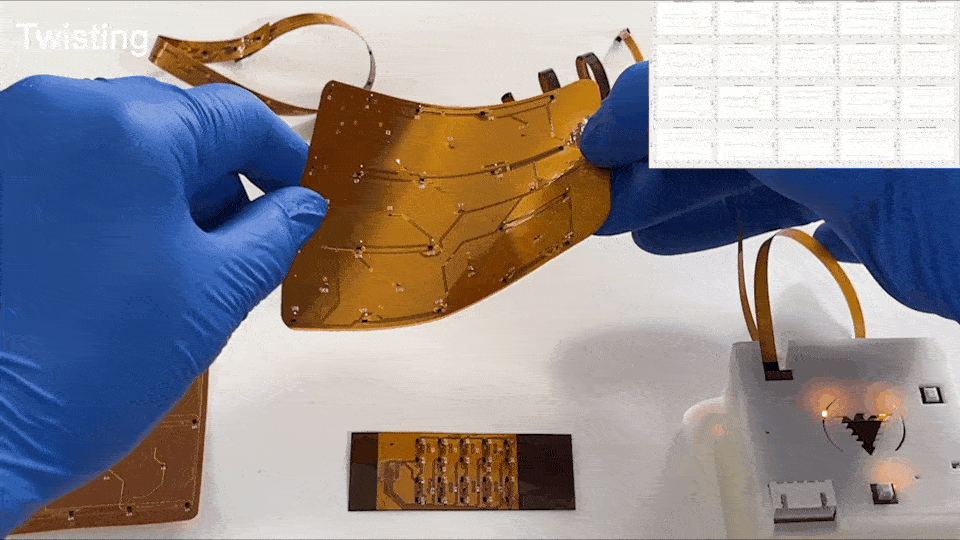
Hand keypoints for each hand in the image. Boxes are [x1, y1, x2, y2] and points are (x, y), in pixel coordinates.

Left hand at [0, 75, 325, 534]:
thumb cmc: (78, 372)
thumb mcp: (213, 296)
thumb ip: (274, 234)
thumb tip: (301, 207)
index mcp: (127, 130)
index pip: (234, 117)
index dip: (281, 156)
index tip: (296, 191)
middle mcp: (58, 112)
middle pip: (175, 123)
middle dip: (220, 179)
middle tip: (242, 241)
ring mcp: (8, 138)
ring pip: (121, 142)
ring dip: (164, 190)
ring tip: (173, 265)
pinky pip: (71, 162)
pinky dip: (111, 197)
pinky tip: (119, 261)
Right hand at [580, 61, 959, 322]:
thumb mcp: (852, 145)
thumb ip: (730, 116)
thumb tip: (625, 115)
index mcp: (851, 55)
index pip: (730, 62)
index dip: (655, 102)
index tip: (593, 149)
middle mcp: (869, 89)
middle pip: (745, 108)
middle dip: (665, 157)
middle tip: (598, 203)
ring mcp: (891, 141)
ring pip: (777, 156)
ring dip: (701, 194)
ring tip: (636, 230)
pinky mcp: (907, 195)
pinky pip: (817, 193)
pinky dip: (763, 216)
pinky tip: (714, 232)